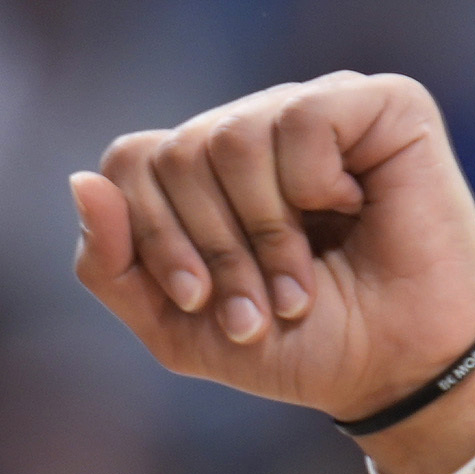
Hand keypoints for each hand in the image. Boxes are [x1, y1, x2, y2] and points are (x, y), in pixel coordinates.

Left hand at [67, 72, 474, 417]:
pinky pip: (301, 119)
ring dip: (264, 233)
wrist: (393, 371)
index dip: (152, 235)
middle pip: (178, 152)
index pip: (132, 161)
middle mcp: (255, 126)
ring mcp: (316, 107)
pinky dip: (314, 186)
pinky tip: (351, 212)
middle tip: (261, 305)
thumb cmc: (295, 346)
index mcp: (204, 170)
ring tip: (299, 283)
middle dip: (214, 249)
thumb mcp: (177, 327)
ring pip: (233, 137)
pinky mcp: (381, 101)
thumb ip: (111, 265)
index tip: (197, 301)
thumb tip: (81, 181)